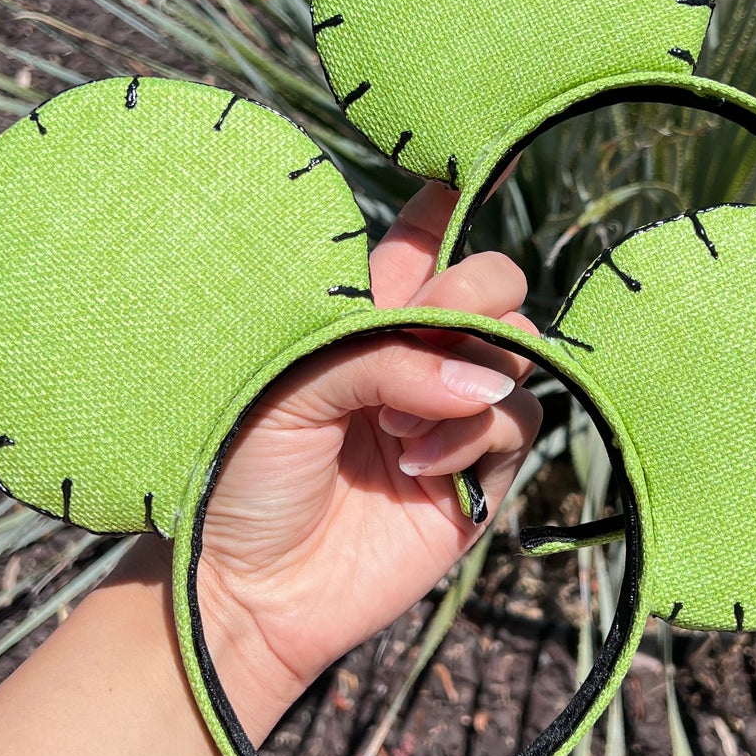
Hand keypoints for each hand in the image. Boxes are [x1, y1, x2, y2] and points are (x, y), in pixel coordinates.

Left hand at [193, 182, 541, 731]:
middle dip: (482, 290)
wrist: (240, 588)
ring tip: (395, 427)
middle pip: (492, 285)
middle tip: (441, 318)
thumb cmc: (236, 471)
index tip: (485, 167)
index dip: (456, 199)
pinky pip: (518, 422)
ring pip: (518, 352)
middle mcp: (414, 353)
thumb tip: (485, 375)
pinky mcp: (476, 474)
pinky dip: (476, 434)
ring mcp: (450, 413)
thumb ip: (386, 354)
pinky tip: (417, 464)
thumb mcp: (290, 384)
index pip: (425, 236)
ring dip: (470, 375)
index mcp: (360, 312)